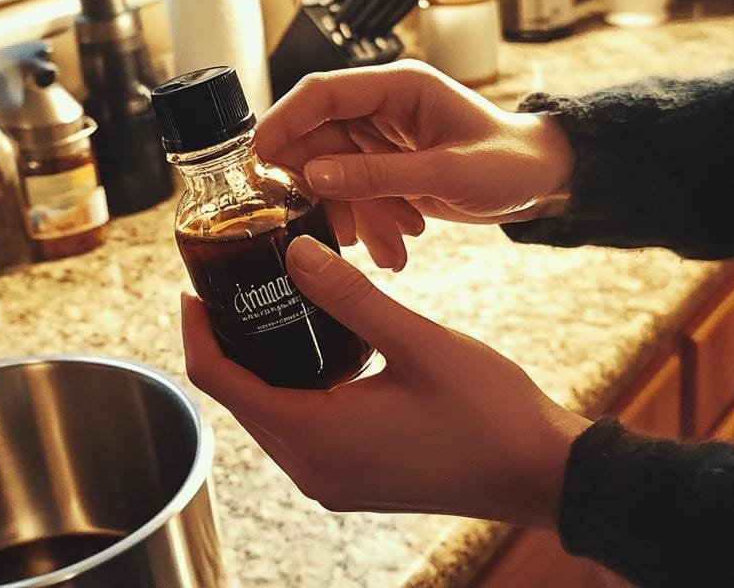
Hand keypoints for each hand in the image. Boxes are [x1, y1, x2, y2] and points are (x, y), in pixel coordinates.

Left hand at [182, 236, 591, 526]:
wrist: (540, 474)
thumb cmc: (489, 414)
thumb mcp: (417, 342)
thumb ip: (349, 298)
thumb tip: (296, 252)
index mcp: (315, 436)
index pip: (219, 381)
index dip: (197, 330)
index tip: (194, 285)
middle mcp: (311, 469)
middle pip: (237, 399)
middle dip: (223, 342)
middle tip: (229, 283)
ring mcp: (330, 481)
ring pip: (267, 416)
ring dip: (257, 366)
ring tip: (266, 306)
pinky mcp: (351, 480)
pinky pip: (298, 432)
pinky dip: (290, 389)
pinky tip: (310, 348)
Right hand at [256, 62, 573, 269]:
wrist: (545, 182)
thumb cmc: (510, 163)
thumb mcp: (447, 174)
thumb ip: (380, 176)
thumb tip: (316, 177)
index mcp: (398, 87)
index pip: (321, 93)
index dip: (283, 122)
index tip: (256, 160)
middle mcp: (384, 107)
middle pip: (319, 140)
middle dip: (322, 190)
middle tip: (321, 230)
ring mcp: (384, 140)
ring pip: (336, 175)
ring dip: (353, 216)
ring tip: (386, 249)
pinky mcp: (389, 169)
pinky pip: (358, 195)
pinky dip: (370, 224)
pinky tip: (395, 249)